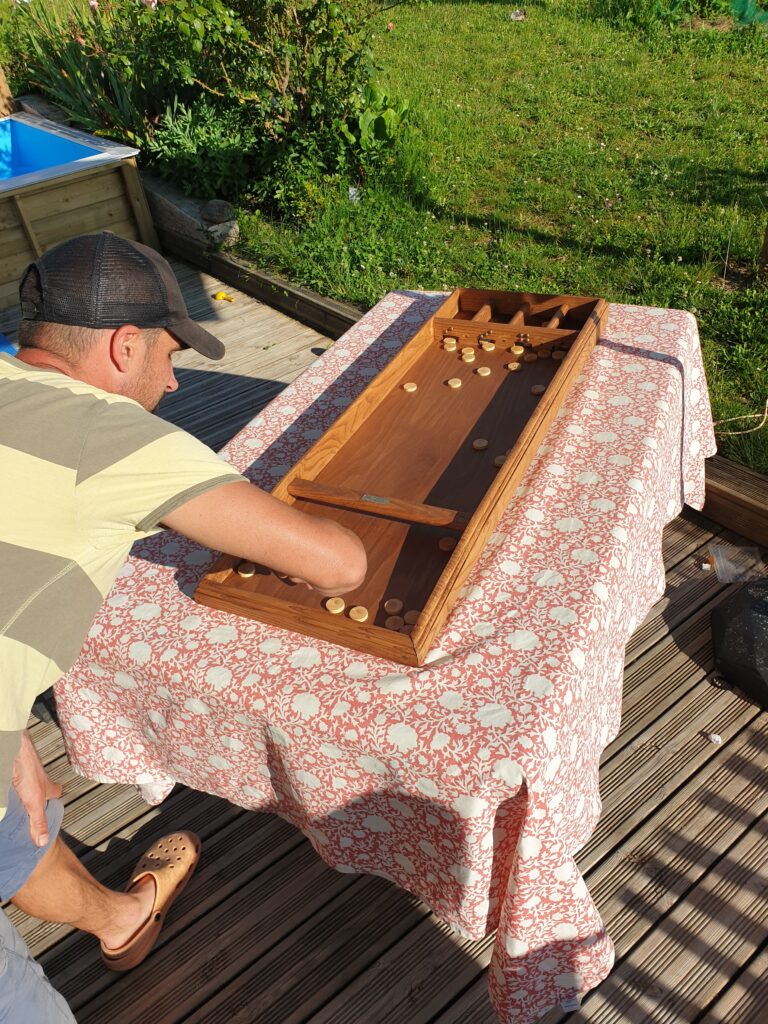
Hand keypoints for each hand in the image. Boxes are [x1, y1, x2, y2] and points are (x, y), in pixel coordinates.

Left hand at [11, 731, 61, 847]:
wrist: (14, 752)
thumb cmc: (27, 770)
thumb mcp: (34, 804)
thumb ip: (38, 822)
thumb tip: (43, 840)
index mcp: (48, 786)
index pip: (56, 792)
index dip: (53, 798)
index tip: (50, 807)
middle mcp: (39, 778)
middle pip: (42, 787)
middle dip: (36, 796)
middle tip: (28, 807)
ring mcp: (26, 772)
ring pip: (27, 783)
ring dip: (22, 791)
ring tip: (14, 802)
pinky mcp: (14, 770)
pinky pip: (14, 782)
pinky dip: (10, 787)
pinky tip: (7, 794)